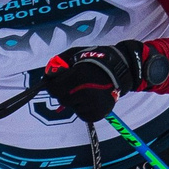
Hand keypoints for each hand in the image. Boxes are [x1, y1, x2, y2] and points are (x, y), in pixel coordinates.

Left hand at [38, 41, 156, 121]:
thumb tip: (46, 76)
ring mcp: (93, 105)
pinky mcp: (98, 114)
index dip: (53, 85)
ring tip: (87, 90)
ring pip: (72, 107)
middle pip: (62, 99)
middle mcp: (85, 93)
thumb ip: (59, 63)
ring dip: (75, 101)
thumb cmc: (97, 59)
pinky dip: (83, 108)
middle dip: (64, 92)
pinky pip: (82, 114)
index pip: (53, 89)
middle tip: (74, 85)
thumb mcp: (76, 54)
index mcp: (78, 77)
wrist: (122, 68)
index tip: (57, 82)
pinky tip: (91, 98)